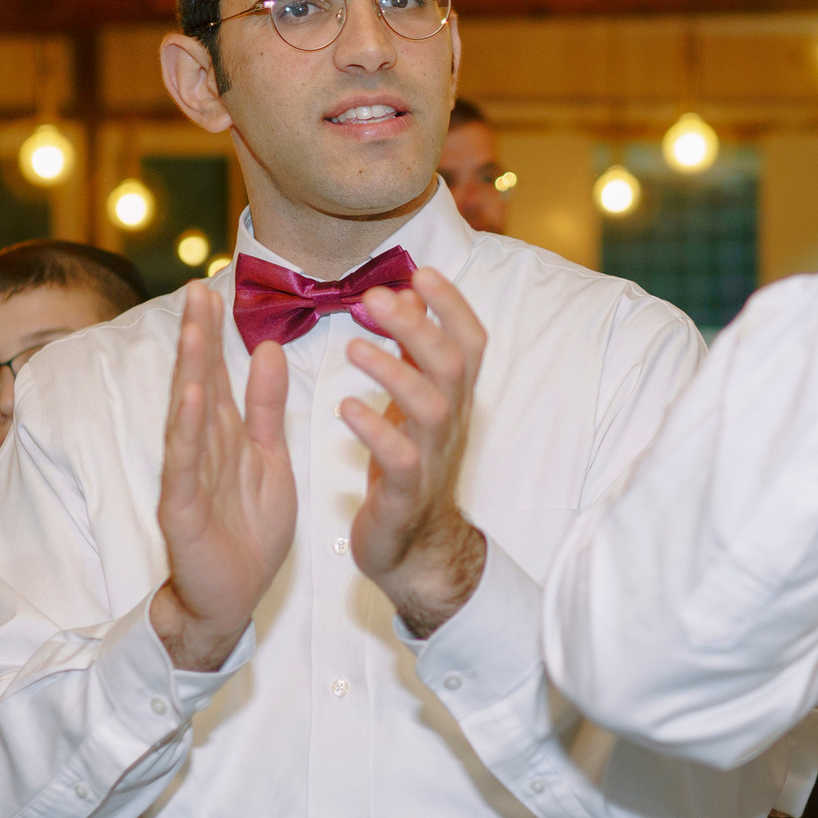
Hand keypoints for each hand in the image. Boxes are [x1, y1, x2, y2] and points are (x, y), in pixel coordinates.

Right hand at [152, 284, 297, 670]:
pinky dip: (187, 429)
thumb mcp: (269, 459)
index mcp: (224, 436)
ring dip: (189, 371)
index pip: (216, 375)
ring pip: (188, 415)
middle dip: (197, 337)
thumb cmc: (247, 531)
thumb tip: (269, 349)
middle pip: (198, 384)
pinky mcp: (182, 508)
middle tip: (196, 288)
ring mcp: (188, 477)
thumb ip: (266, 408)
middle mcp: (201, 448)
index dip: (213, 333)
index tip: (212, 288)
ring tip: (192, 327)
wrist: (231, 599)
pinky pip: (185, 463)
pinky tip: (191, 396)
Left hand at [341, 273, 488, 639]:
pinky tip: (347, 407)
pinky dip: (375, 430)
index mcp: (453, 399)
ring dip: (394, 371)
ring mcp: (430, 458)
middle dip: (418, 326)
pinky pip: (399, 459)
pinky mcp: (404, 492)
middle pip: (450, 365)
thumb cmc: (407, 465)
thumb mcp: (413, 403)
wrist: (413, 545)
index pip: (470, 342)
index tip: (421, 272)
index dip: (452, 306)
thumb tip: (405, 292)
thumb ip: (412, 352)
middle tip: (376, 297)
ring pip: (430, 407)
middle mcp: (450, 423)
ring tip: (354, 346)